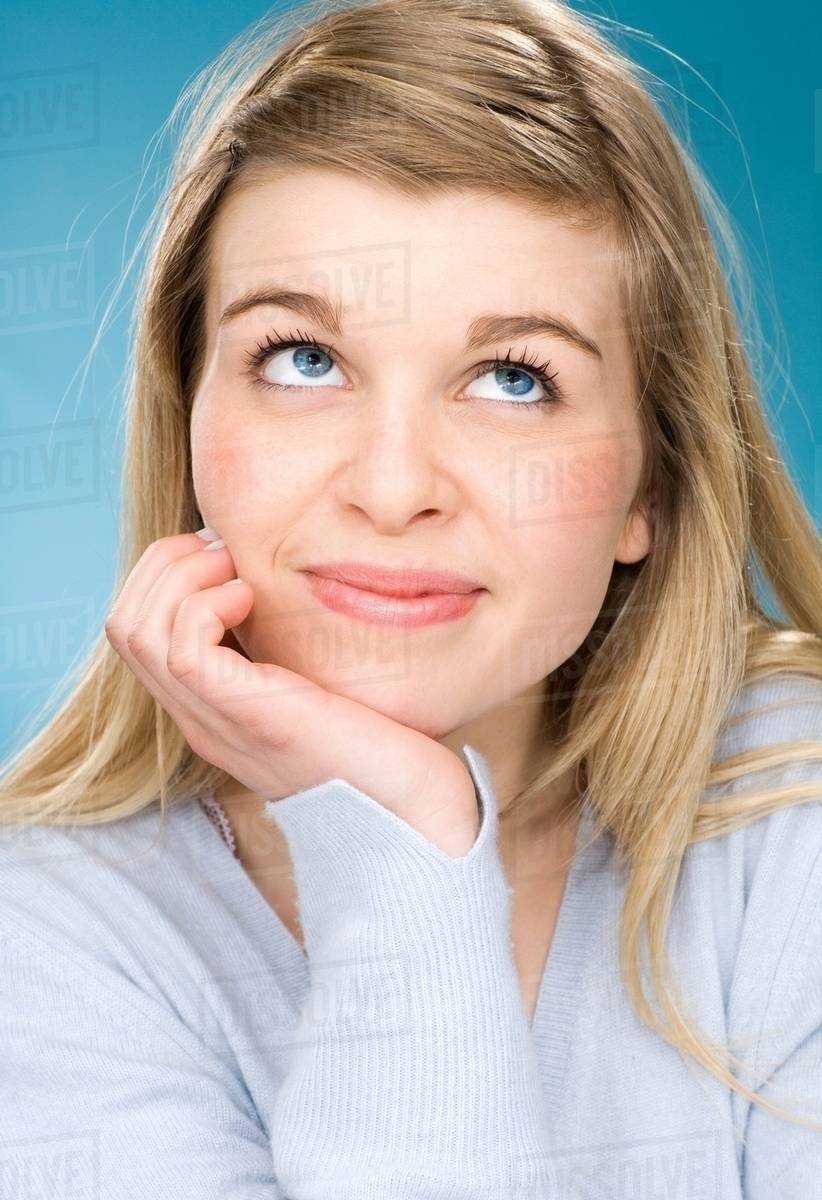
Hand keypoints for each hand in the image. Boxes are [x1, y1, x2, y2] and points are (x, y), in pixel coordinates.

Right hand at [105, 532, 479, 856]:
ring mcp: (220, 722)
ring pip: (137, 633)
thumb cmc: (384, 742)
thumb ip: (287, 651)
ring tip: (236, 569)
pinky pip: (184, 652)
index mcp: (212, 709)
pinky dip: (206, 605)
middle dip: (163, 565)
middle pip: (124, 626)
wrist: (415, 810)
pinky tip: (251, 597)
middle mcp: (203, 719)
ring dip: (180, 577)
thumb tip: (276, 584)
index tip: (223, 552)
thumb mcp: (319, 684)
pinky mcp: (253, 717)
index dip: (165, 575)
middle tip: (224, 550)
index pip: (136, 633)